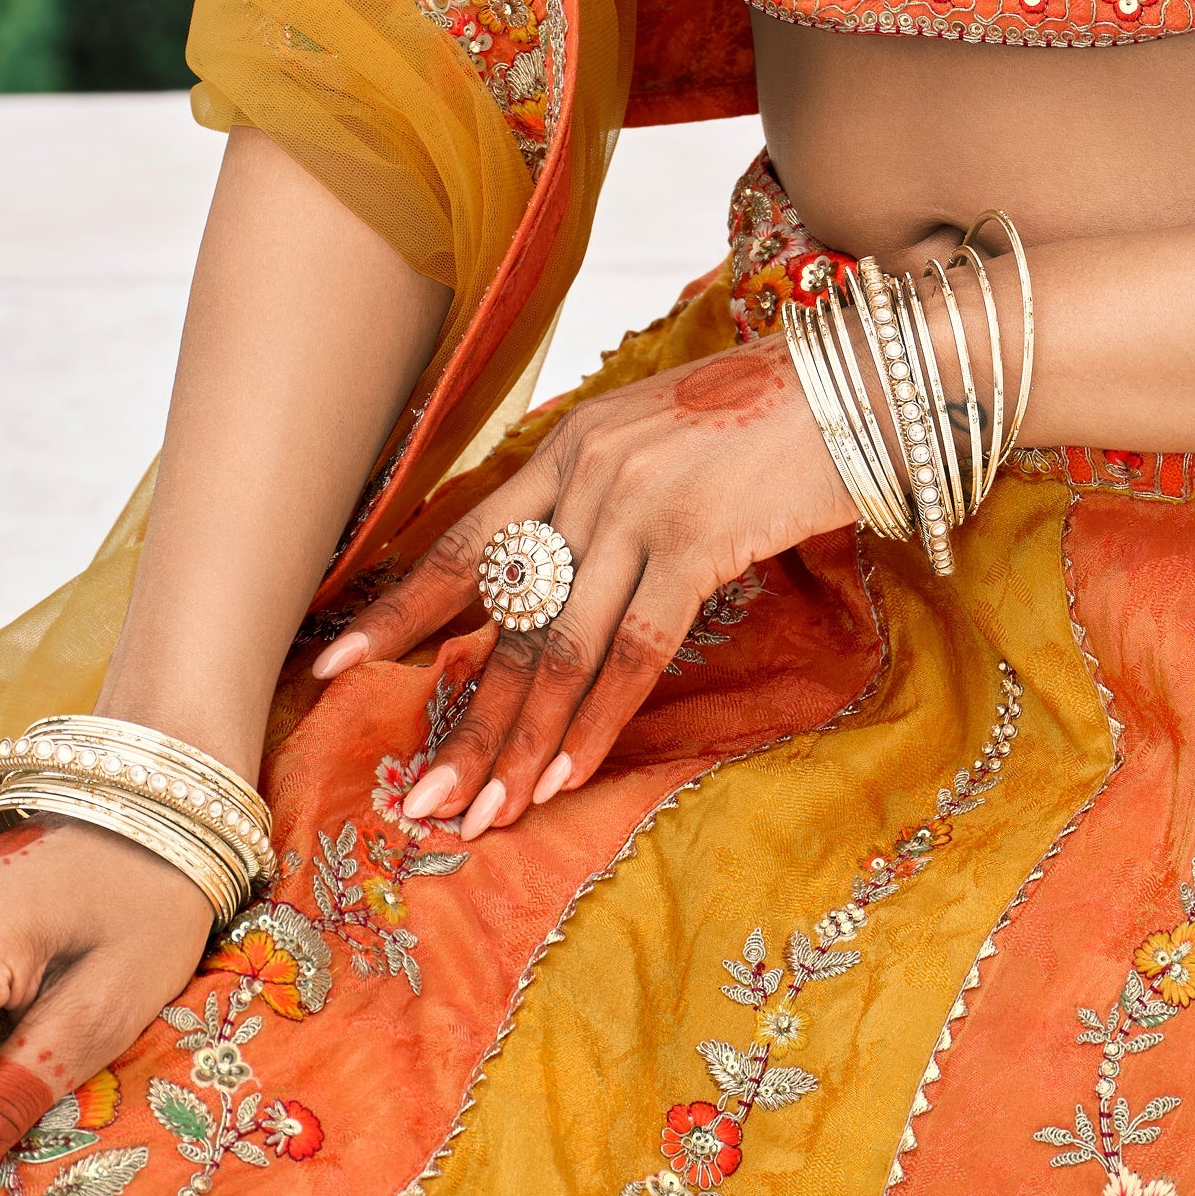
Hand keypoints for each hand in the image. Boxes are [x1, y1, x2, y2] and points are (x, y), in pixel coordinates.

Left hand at [311, 342, 849, 833]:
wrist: (862, 381)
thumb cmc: (765, 424)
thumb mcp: (656, 447)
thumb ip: (597, 509)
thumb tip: (544, 598)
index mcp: (569, 446)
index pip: (464, 540)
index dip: (397, 610)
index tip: (332, 668)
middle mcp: (587, 470)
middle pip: (505, 616)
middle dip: (462, 718)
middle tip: (422, 798)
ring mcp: (638, 503)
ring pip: (559, 646)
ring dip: (521, 743)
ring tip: (486, 814)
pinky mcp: (694, 537)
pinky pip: (632, 650)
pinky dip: (596, 722)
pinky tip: (566, 775)